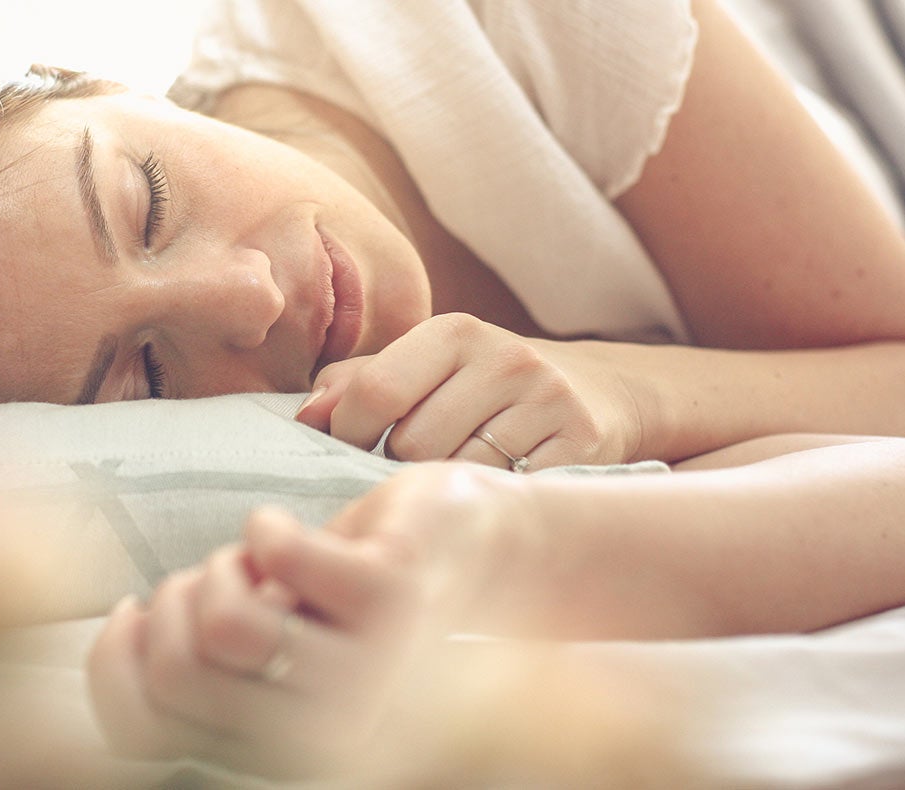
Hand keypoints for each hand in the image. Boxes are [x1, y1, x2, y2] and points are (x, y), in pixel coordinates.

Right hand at [85, 464, 538, 777]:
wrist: (470, 547)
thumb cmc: (343, 593)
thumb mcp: (254, 638)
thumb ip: (192, 660)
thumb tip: (121, 628)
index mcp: (274, 755)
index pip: (141, 734)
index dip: (112, 662)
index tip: (134, 611)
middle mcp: (322, 740)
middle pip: (176, 669)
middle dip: (176, 600)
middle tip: (226, 578)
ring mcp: (363, 675)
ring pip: (221, 621)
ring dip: (225, 567)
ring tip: (264, 565)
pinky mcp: (388, 602)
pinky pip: (272, 552)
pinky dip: (267, 525)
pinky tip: (298, 534)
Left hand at [295, 313, 646, 469]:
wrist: (599, 393)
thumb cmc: (483, 386)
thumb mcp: (426, 367)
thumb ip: (357, 384)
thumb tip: (306, 417)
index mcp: (455, 331)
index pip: (376, 390)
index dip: (345, 433)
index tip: (345, 451)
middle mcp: (506, 358)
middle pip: (413, 444)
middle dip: (397, 469)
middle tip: (405, 476)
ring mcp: (548, 401)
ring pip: (459, 475)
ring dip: (441, 492)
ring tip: (444, 488)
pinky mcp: (581, 445)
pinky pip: (507, 493)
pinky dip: (486, 504)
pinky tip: (485, 499)